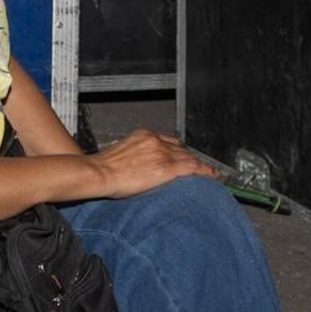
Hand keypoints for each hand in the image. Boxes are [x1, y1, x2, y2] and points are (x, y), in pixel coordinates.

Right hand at [87, 128, 217, 199]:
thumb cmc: (103, 168)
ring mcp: (162, 154)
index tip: (182, 155)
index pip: (168, 141)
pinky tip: (212, 176)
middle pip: (180, 148)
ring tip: (209, 172)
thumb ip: (135, 155)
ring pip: (188, 158)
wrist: (98, 173)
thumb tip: (139, 166)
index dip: (178, 150)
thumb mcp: (120, 154)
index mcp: (144, 135)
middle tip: (198, 166)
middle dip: (189, 158)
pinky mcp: (166, 168)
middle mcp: (155, 141)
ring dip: (199, 165)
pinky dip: (205, 171)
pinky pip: (192, 168)